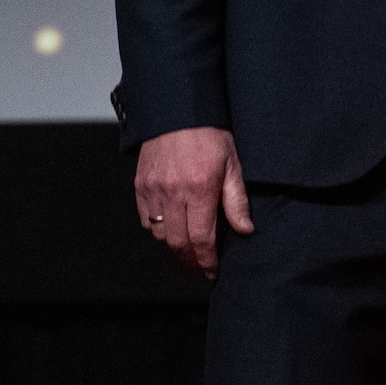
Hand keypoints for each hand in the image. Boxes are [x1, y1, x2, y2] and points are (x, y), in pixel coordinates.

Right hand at [134, 125, 253, 275]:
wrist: (177, 111)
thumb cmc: (210, 136)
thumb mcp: (234, 165)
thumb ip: (237, 200)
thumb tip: (245, 230)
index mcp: (199, 189)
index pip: (201, 238)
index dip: (207, 261)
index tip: (213, 272)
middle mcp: (172, 193)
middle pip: (177, 242)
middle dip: (190, 263)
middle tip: (201, 272)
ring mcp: (152, 190)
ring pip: (159, 234)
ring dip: (174, 249)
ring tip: (189, 256)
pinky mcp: (140, 186)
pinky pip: (145, 220)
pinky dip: (157, 232)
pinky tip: (171, 233)